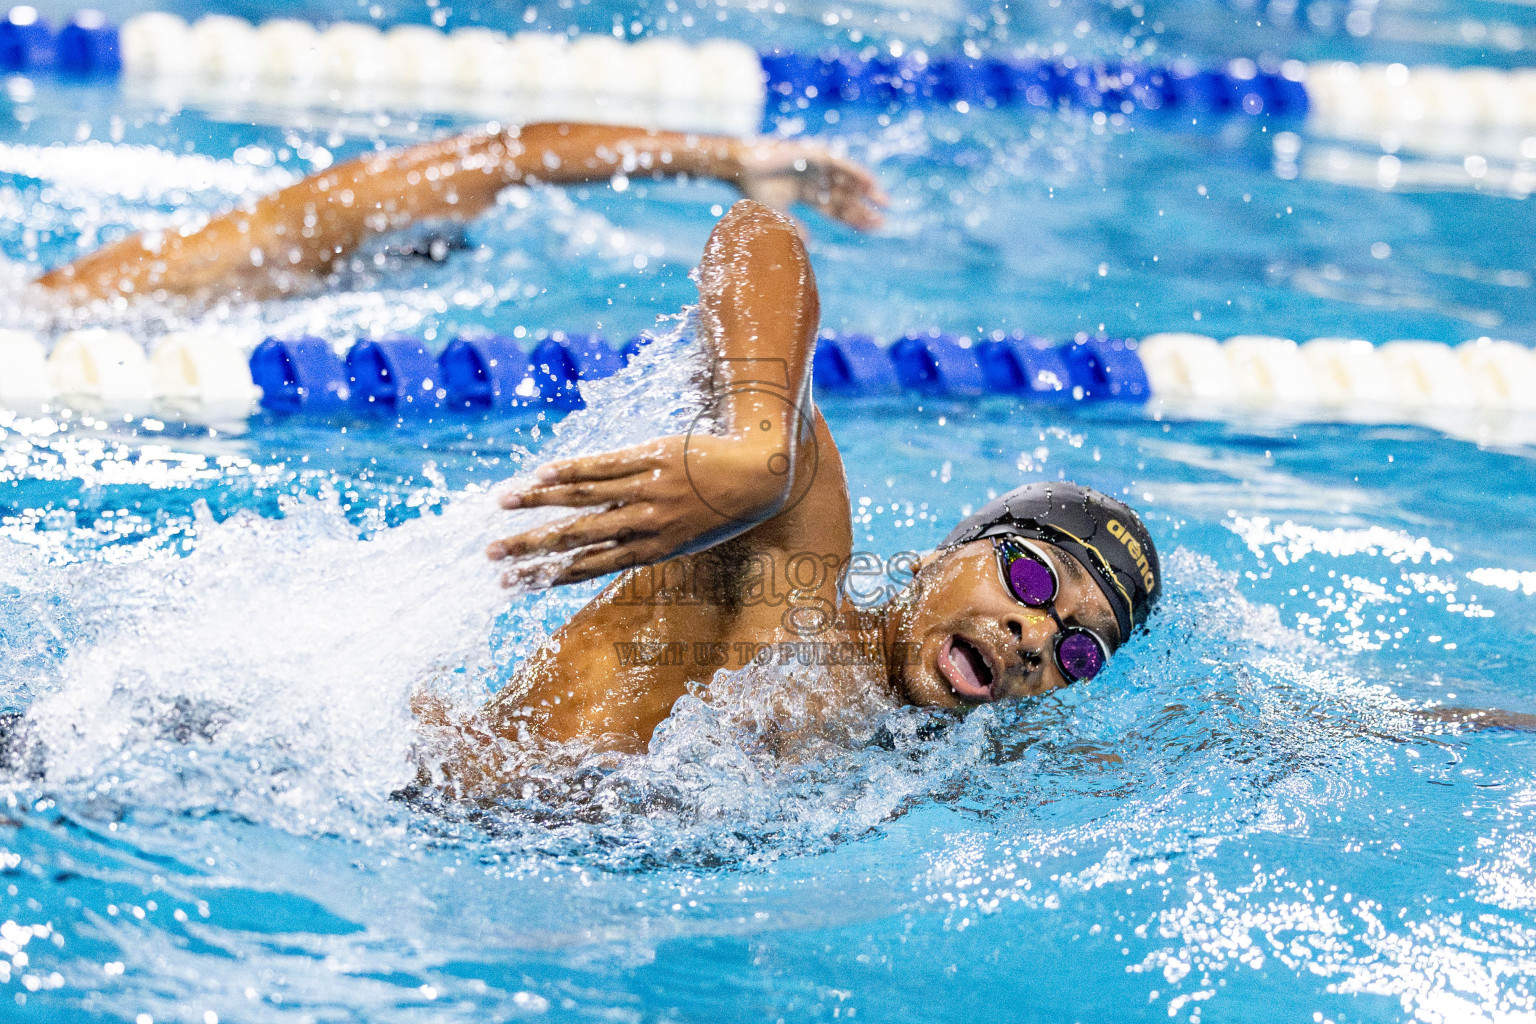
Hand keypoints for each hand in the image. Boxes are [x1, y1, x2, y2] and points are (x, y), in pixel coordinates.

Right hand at [486, 433, 795, 587]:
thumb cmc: (723, 509)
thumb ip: (647, 541)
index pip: (587, 568)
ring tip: (502, 504)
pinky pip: (606, 465)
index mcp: (652, 551)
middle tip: (490, 555)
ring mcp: (649, 490)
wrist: (761, 474)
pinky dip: (571, 469)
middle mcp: (646, 524)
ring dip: (539, 503)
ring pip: (584, 498)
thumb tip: (608, 546)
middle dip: (530, 548)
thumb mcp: (688, 537)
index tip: (510, 585)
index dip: (545, 577)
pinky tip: (541, 474)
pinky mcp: (654, 457)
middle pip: (576, 538)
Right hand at [733, 139, 887, 231]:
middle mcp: (815, 180)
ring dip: (867, 190)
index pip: (835, 209)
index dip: (852, 220)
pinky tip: (871, 183)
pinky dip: (857, 173)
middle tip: (883, 222)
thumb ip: (795, 226)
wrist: (742, 168)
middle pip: (845, 197)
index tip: (871, 230)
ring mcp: (817, 167)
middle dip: (864, 209)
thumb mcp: (778, 214)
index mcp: (807, 193)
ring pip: (847, 181)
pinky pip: (842, 165)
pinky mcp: (817, 155)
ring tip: (885, 202)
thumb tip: (809, 242)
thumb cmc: (755, 189)